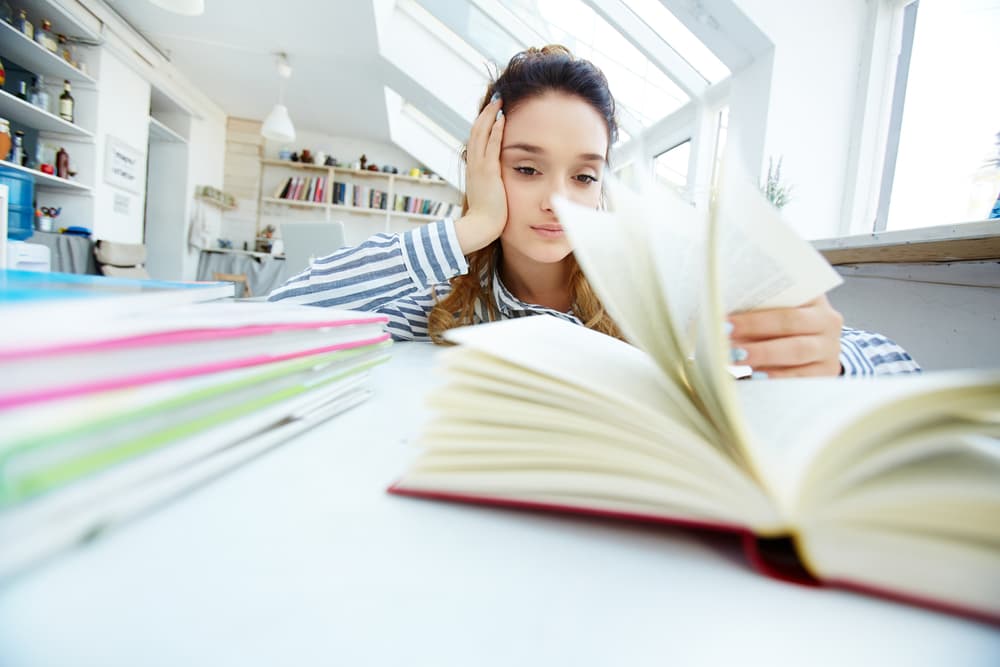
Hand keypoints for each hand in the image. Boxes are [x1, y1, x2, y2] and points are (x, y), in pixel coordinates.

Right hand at [455, 96, 506, 253]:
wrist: (481, 227)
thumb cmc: (488, 216)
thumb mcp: (489, 194)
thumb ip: (492, 183)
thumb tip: (498, 180)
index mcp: (474, 169)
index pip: (477, 141)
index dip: (483, 124)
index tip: (492, 112)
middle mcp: (473, 165)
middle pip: (477, 132)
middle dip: (486, 114)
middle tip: (496, 99)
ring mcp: (479, 168)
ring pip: (482, 135)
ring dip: (491, 116)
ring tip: (499, 101)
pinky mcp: (488, 173)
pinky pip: (491, 147)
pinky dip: (495, 132)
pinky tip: (502, 119)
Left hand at [727, 296, 843, 377]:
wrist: (817, 346)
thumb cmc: (786, 324)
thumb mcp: (777, 311)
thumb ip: (757, 310)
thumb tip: (723, 320)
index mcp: (814, 298)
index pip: (782, 299)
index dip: (754, 311)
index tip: (725, 319)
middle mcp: (827, 322)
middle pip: (790, 323)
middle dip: (754, 329)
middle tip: (726, 336)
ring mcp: (829, 349)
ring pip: (796, 351)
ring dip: (762, 354)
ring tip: (735, 356)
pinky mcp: (827, 373)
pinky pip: (801, 377)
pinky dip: (776, 377)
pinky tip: (756, 377)